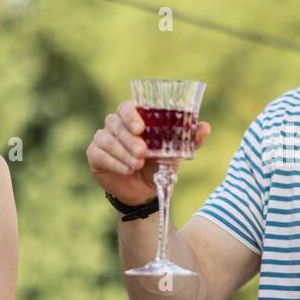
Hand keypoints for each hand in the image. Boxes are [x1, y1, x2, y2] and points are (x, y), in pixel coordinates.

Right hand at [86, 100, 210, 206]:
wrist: (144, 192)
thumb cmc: (159, 165)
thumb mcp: (175, 153)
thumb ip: (189, 140)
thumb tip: (205, 127)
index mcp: (134, 118)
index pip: (127, 107)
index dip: (131, 114)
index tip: (140, 127)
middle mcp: (115, 125)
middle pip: (116, 123)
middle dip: (129, 139)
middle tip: (142, 152)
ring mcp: (102, 138)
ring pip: (107, 139)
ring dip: (123, 153)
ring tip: (136, 165)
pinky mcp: (94, 155)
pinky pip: (100, 154)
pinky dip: (114, 162)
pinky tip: (126, 170)